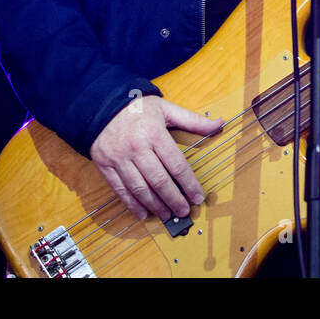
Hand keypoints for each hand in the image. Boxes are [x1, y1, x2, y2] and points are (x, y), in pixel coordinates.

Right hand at [90, 95, 223, 222]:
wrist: (100, 104)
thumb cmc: (137, 107)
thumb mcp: (167, 109)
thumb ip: (193, 120)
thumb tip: (219, 124)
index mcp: (155, 133)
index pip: (176, 165)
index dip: (189, 184)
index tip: (198, 196)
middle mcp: (137, 148)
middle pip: (159, 181)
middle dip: (174, 199)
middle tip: (184, 211)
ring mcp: (119, 158)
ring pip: (140, 188)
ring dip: (155, 205)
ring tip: (167, 214)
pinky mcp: (105, 165)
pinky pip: (120, 189)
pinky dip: (132, 204)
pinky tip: (143, 213)